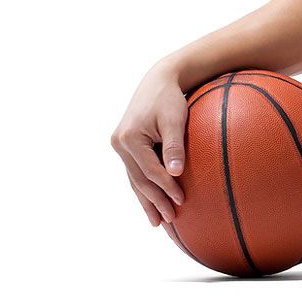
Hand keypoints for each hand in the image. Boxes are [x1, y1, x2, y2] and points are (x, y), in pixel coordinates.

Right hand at [110, 66, 189, 225]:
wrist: (158, 80)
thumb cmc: (170, 98)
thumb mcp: (175, 118)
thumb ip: (175, 145)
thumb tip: (175, 173)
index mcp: (129, 137)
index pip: (150, 170)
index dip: (165, 188)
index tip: (181, 201)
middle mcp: (120, 143)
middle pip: (139, 180)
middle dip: (155, 202)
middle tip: (171, 221)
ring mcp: (120, 146)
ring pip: (134, 180)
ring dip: (146, 201)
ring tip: (158, 222)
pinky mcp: (125, 147)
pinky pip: (135, 172)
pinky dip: (144, 188)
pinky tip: (151, 203)